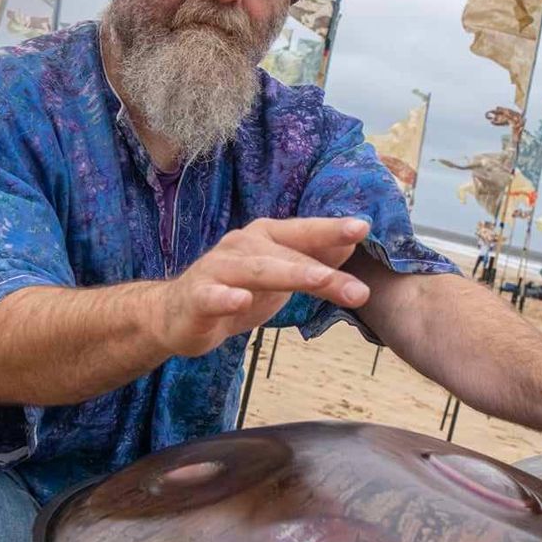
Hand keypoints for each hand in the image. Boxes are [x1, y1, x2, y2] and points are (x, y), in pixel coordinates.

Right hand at [159, 216, 370, 357]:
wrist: (177, 314)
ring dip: (289, 274)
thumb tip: (352, 244)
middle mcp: (242, 246)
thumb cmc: (236, 290)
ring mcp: (218, 270)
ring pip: (257, 272)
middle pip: (287, 255)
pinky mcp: (196, 297)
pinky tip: (240, 301)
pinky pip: (212, 297)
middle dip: (323, 270)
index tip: (364, 227)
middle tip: (358, 288)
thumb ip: (313, 259)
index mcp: (265, 238)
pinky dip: (226, 298)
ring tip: (319, 280)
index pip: (303, 232)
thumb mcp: (280, 275)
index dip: (332, 230)